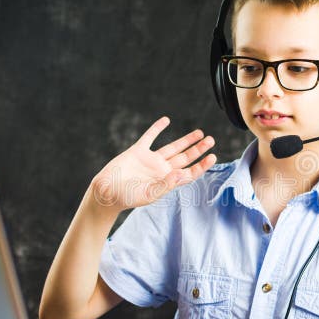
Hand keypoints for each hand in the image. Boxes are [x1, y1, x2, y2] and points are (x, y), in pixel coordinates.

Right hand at [91, 116, 215, 209]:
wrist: (105, 192)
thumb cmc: (126, 198)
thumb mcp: (148, 194)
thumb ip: (165, 184)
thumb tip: (181, 173)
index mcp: (167, 182)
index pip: (189, 173)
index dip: (201, 166)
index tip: (212, 157)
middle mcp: (161, 170)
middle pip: (185, 158)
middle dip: (198, 149)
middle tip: (211, 140)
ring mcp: (151, 160)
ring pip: (173, 147)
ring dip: (186, 140)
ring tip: (200, 133)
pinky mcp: (138, 151)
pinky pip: (150, 137)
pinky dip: (157, 128)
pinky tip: (166, 120)